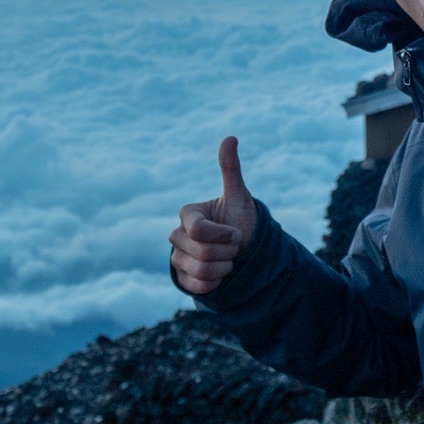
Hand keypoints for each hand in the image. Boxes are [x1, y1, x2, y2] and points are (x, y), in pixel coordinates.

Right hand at [169, 136, 259, 295]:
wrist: (246, 250)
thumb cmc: (242, 220)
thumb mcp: (239, 197)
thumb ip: (231, 169)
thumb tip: (230, 137)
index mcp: (187, 214)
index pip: (198, 230)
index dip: (224, 234)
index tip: (237, 232)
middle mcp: (177, 235)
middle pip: (201, 253)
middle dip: (227, 251)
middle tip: (234, 246)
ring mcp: (177, 257)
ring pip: (200, 271)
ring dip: (224, 268)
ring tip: (228, 259)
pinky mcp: (182, 278)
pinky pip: (197, 286)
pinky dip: (215, 283)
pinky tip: (221, 274)